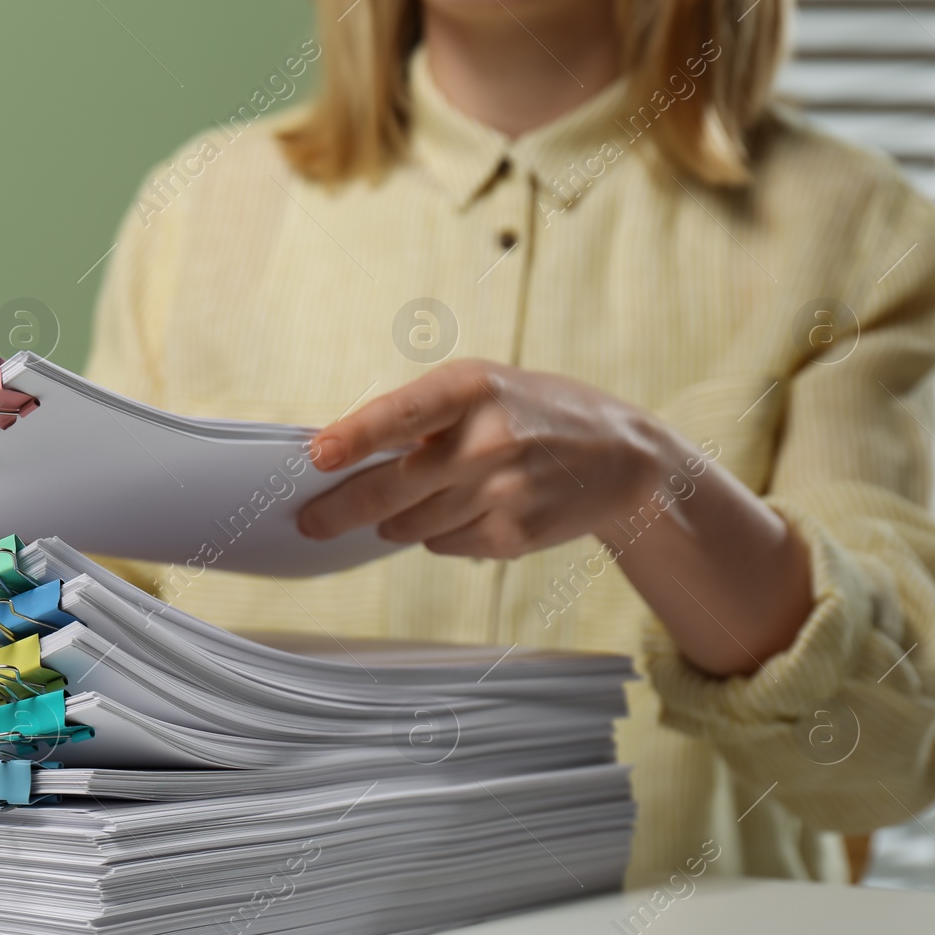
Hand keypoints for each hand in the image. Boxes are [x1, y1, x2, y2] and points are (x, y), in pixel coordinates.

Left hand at [297, 360, 673, 558]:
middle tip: (311, 522)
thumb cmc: (536, 414)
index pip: (400, 415)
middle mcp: (488, 440)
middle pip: (390, 489)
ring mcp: (502, 491)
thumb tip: (345, 460)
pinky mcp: (514, 535)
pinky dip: (442, 534)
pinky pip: (444, 545)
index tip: (318, 456)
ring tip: (422, 498)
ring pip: (411, 526)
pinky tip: (474, 509)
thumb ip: (421, 417)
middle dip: (340, 510)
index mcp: (472, 388)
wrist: (624, 459)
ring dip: (397, 521)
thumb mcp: (484, 389)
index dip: (354, 438)